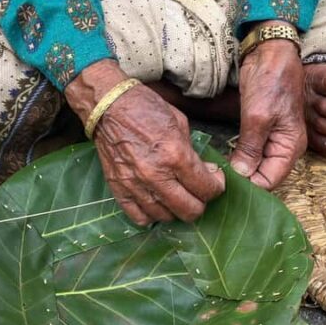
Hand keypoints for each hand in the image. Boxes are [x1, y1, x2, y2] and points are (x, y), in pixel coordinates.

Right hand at [65, 60, 225, 225]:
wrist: (108, 107)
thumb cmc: (145, 109)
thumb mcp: (180, 123)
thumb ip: (194, 152)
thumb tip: (207, 172)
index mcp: (175, 155)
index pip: (207, 189)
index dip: (217, 186)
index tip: (214, 179)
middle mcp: (156, 175)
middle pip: (190, 211)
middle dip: (200, 202)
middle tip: (198, 190)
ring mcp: (135, 185)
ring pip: (166, 217)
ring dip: (176, 209)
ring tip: (177, 195)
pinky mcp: (118, 189)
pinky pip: (139, 218)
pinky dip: (152, 215)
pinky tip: (157, 204)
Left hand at [230, 35, 306, 189]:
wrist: (269, 54)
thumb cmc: (271, 82)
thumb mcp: (259, 116)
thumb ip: (250, 147)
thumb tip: (241, 175)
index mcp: (290, 147)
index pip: (272, 180)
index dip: (252, 188)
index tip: (227, 188)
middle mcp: (282, 147)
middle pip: (263, 176)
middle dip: (244, 182)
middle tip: (217, 185)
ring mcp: (270, 139)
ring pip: (254, 166)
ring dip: (238, 172)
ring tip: (216, 178)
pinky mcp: (257, 131)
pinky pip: (249, 153)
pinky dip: (237, 159)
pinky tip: (221, 164)